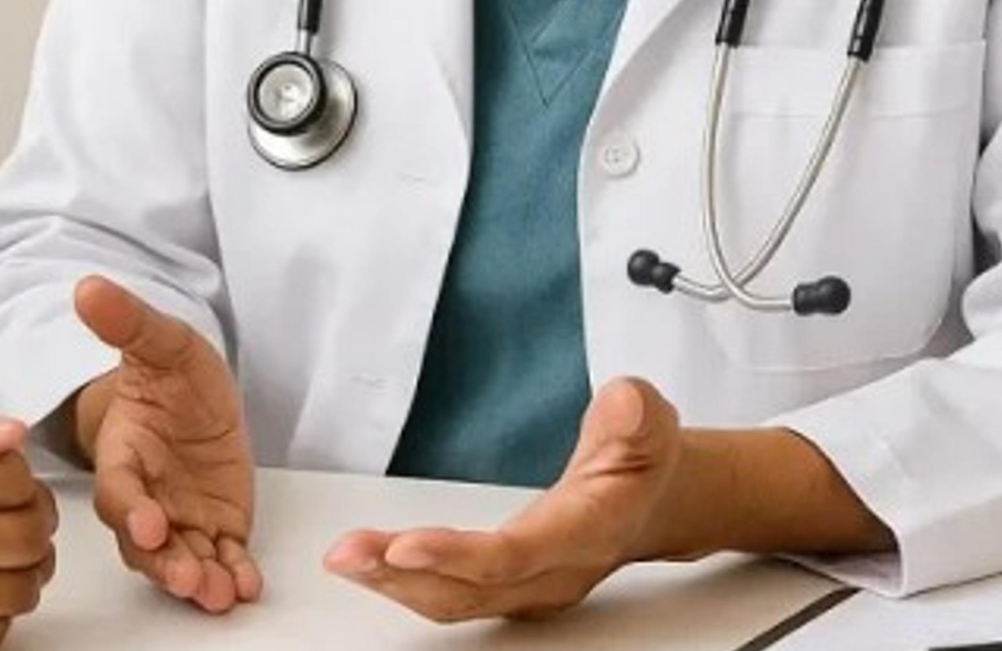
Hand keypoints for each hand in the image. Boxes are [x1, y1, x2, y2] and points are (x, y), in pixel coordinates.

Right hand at [72, 275, 261, 613]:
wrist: (195, 398)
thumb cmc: (168, 376)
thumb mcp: (161, 341)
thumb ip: (127, 322)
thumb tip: (87, 287)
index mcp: (123, 454)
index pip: (118, 490)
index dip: (131, 510)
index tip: (149, 523)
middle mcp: (146, 497)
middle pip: (144, 543)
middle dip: (164, 563)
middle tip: (187, 576)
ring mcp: (180, 518)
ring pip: (180, 559)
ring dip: (196, 579)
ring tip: (218, 593)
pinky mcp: (215, 530)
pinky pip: (220, 560)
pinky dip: (232, 576)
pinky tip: (245, 585)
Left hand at [323, 376, 681, 622]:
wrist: (657, 503)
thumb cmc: (644, 460)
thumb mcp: (650, 422)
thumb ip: (635, 415)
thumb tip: (622, 401)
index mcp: (584, 533)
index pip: (517, 555)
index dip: (460, 556)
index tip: (404, 546)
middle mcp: (553, 572)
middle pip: (471, 589)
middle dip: (402, 576)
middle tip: (344, 554)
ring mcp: (530, 587)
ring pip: (455, 600)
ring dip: (394, 583)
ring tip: (344, 559)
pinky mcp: (509, 586)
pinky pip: (452, 594)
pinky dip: (407, 582)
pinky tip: (372, 564)